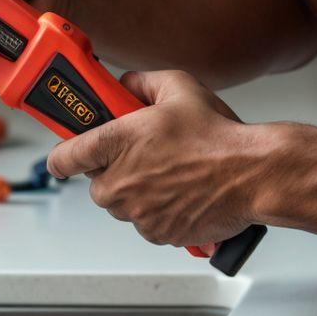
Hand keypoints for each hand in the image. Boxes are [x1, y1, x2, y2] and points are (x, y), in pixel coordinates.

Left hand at [45, 70, 272, 246]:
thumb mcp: (179, 88)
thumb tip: (126, 85)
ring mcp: (137, 211)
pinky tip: (181, 193)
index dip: (65, 156)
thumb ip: (143, 82)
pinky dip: (158, 212)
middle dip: (115, 172)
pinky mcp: (156, 233)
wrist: (251, 174)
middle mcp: (121, 180)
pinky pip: (146, 224)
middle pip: (97, 184)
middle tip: (144, 158)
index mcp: (117, 141)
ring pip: (123, 206)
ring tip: (170, 174)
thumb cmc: (218, 136)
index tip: (67, 156)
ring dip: (137, 194)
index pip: (64, 157)